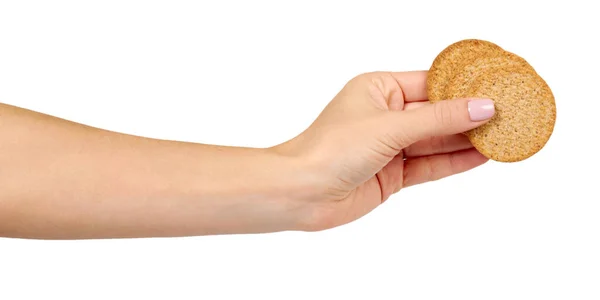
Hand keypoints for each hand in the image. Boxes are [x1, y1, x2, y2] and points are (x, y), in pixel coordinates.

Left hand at [273, 71, 494, 230]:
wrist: (301, 193)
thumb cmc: (331, 149)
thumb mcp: (390, 126)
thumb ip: (438, 119)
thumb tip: (482, 107)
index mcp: (378, 89)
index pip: (430, 83)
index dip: (463, 88)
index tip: (496, 90)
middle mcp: (384, 115)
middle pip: (436, 113)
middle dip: (469, 116)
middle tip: (508, 115)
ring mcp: (389, 146)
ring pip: (436, 141)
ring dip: (467, 140)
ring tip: (504, 136)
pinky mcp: (391, 174)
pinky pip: (429, 165)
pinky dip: (455, 162)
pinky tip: (482, 156)